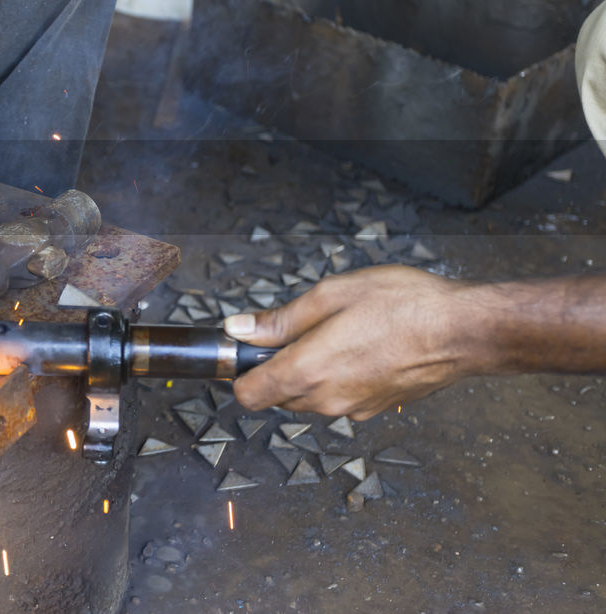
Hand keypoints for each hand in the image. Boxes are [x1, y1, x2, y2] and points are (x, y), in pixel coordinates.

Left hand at [227, 265, 484, 419]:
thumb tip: (239, 329)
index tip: (247, 349)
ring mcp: (353, 408)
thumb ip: (280, 319)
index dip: (241, 372)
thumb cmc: (402, 305)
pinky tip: (360, 347)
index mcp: (308, 372)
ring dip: (310, 371)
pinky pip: (338, 397)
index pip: (249, 396)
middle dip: (278, 366)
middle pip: (278, 395)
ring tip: (338, 332)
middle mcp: (327, 400)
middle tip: (303, 329)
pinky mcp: (374, 408)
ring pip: (309, 397)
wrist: (464, 331)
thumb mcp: (331, 295)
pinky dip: (338, 377)